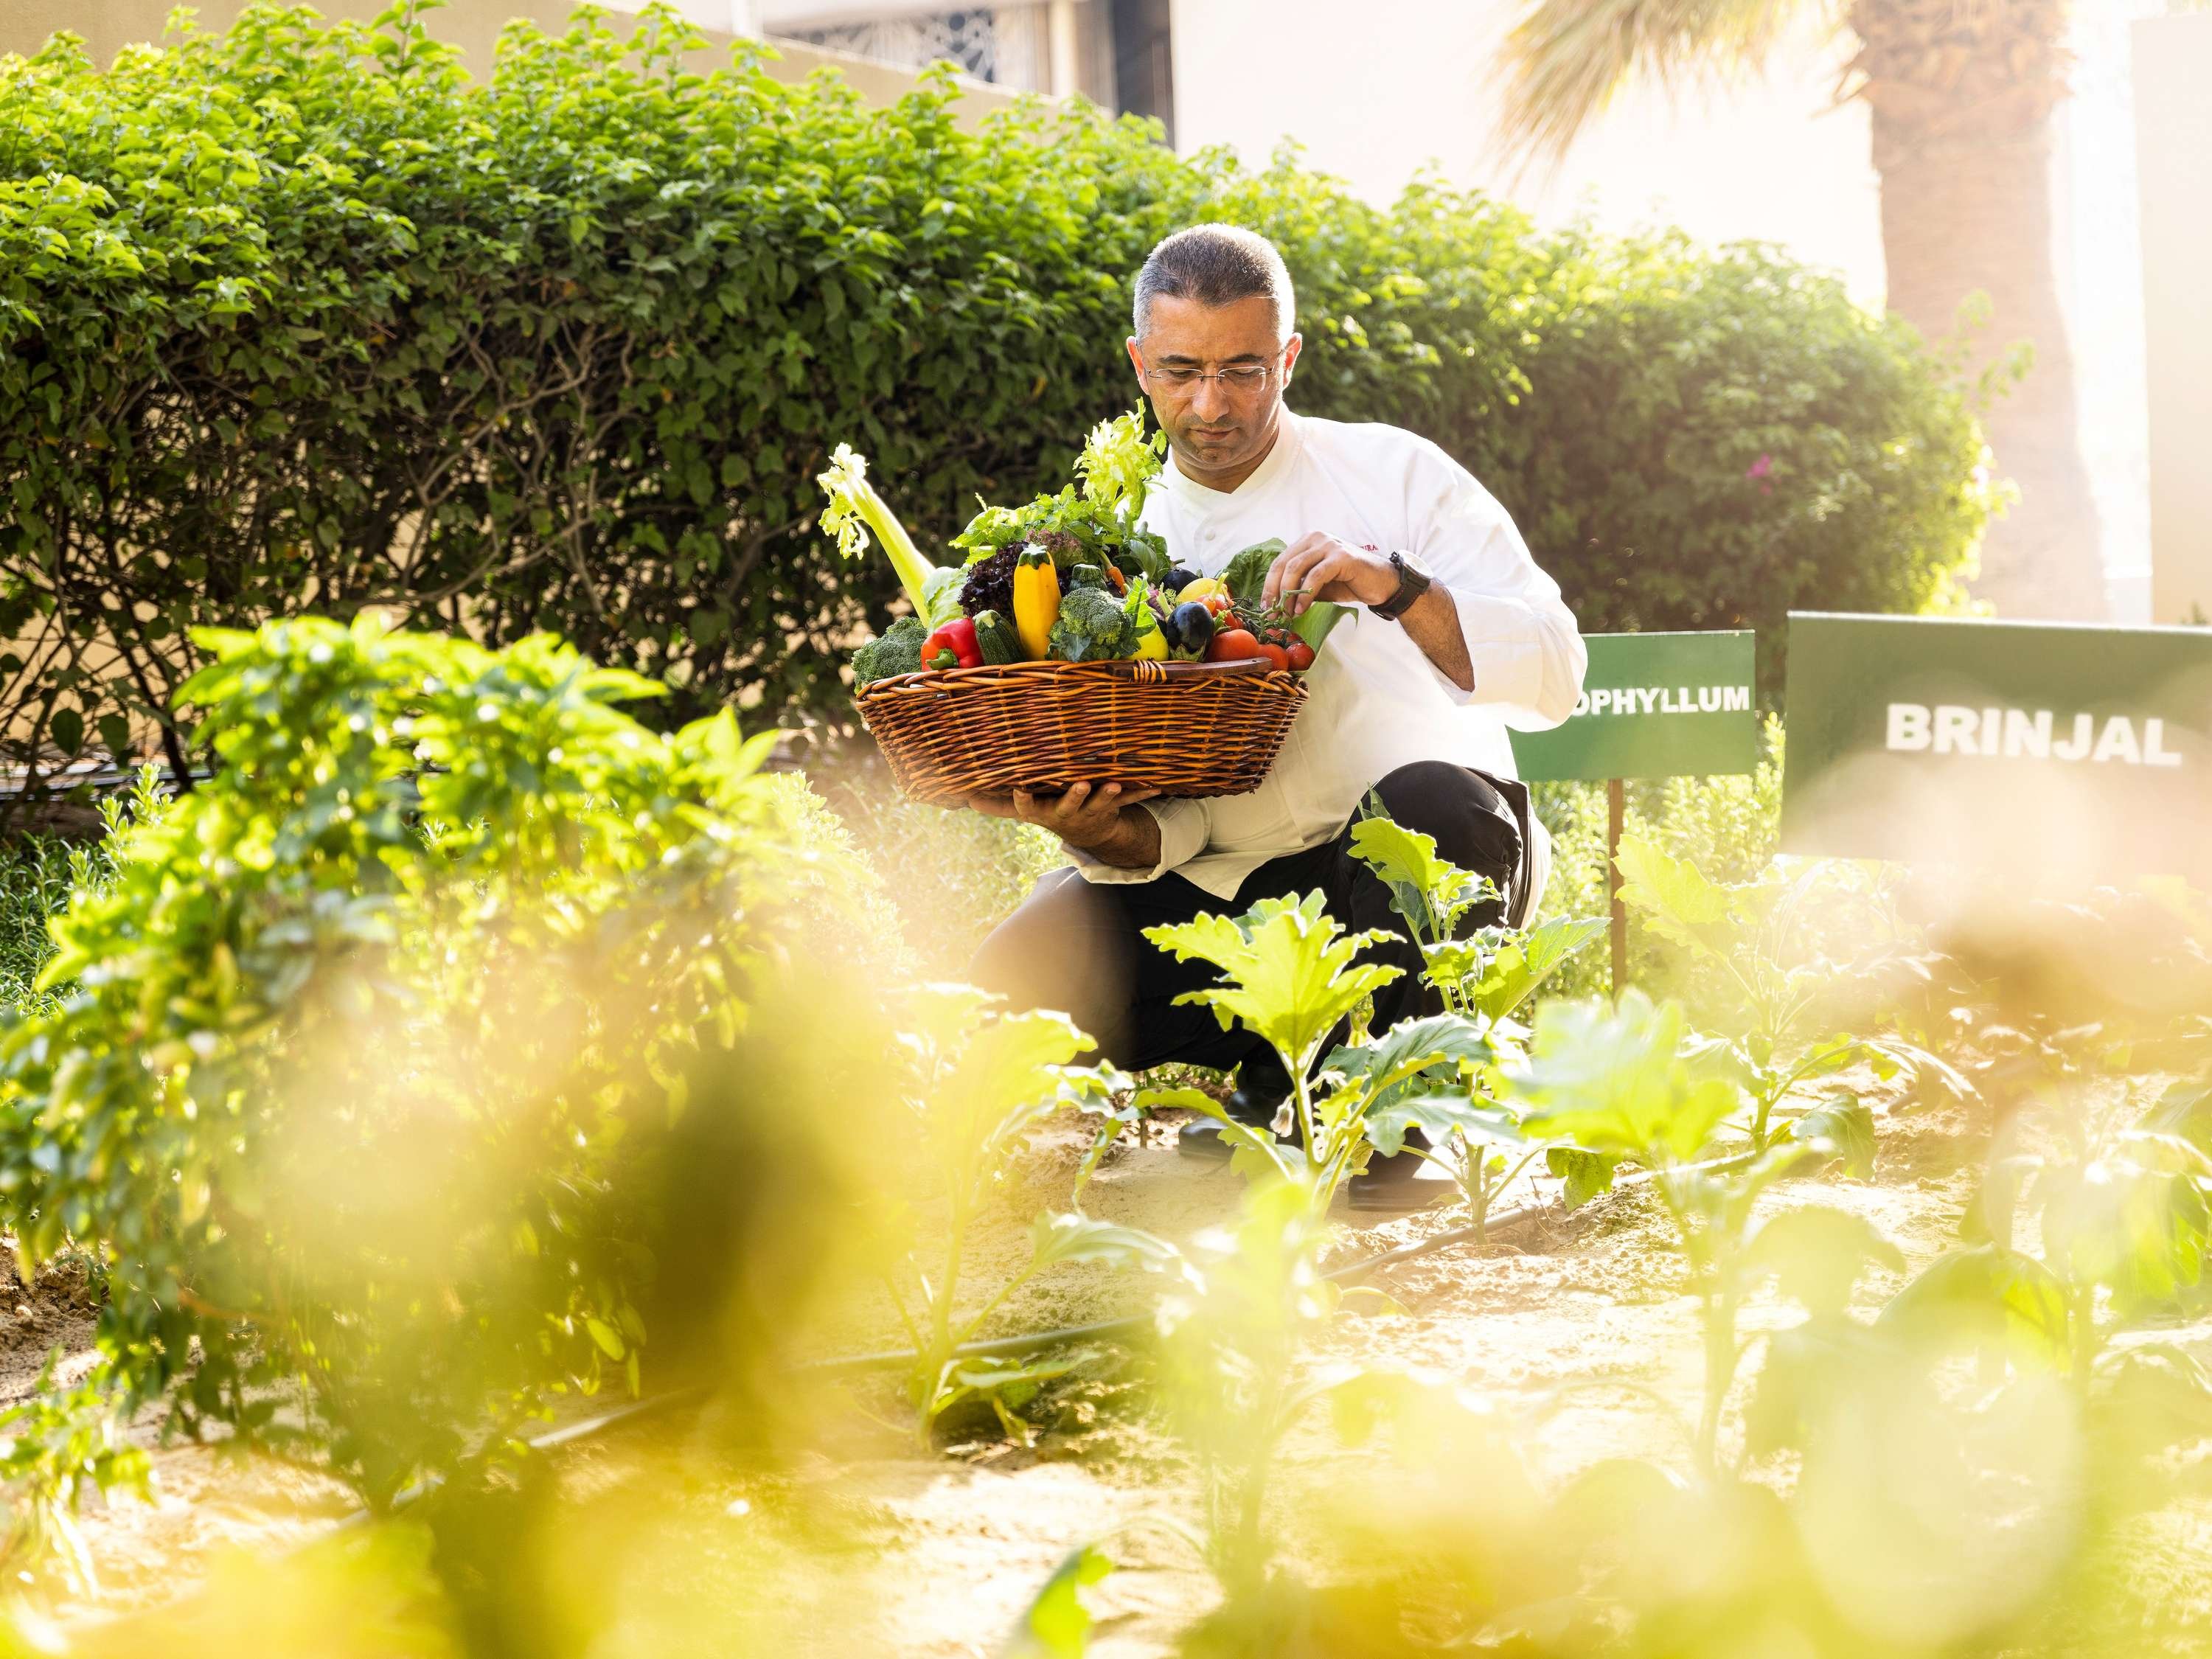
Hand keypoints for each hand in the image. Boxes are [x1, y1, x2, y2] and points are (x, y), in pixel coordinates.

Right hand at [964, 780, 1160, 852]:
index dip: (1024, 798)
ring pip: (1100, 803)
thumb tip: (961, 795)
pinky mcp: (1113, 807)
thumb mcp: (1023, 809)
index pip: (1028, 805)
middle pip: (1069, 805)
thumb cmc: (1048, 810)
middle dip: (1074, 796)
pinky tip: (1156, 783)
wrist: (1087, 832)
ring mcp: (1092, 811)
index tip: (1021, 788)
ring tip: (1112, 784)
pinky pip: (1129, 799)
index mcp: (1043, 811)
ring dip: (1107, 795)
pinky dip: (1142, 791)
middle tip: (1080, 786)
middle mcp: (1067, 812)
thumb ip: (995, 802)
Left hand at [1261, 532, 1398, 615]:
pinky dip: (1305, 594)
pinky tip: (1302, 609)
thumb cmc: (1349, 583)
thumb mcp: (1317, 585)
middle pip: (1284, 564)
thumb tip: (1276, 604)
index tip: (1265, 607)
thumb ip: (1298, 587)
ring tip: (1288, 614)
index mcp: (1307, 541)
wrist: (1381, 583)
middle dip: (1274, 591)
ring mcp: (1329, 545)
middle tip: (1273, 613)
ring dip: (1288, 594)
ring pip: (1296, 567)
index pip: (1279, 562)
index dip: (1269, 585)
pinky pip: (1315, 576)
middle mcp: (1316, 538)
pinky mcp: (1341, 557)